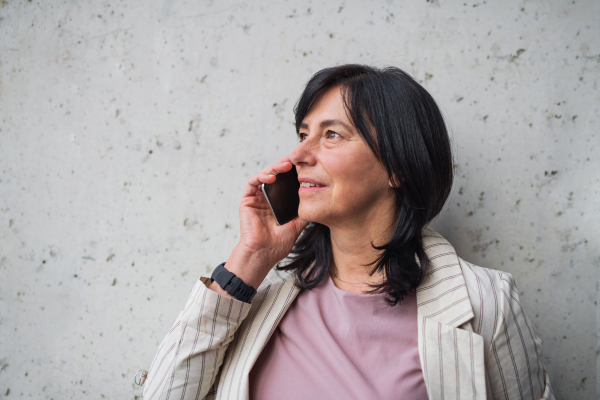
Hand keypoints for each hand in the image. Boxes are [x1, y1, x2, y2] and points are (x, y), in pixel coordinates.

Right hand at [219, 156, 307, 290]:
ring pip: (264, 175)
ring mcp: (257, 199)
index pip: (285, 183)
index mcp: (278, 203)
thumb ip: (304, 212)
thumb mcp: (297, 225)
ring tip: (285, 165)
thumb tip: (318, 201)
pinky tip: (271, 177)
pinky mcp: (247, 200)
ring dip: (274, 168)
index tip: (304, 166)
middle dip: (284, 166)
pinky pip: (252, 183)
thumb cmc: (278, 244)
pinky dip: (261, 176)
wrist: (264, 253)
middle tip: (295, 159)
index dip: (293, 173)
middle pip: (276, 176)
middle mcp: (267, 199)